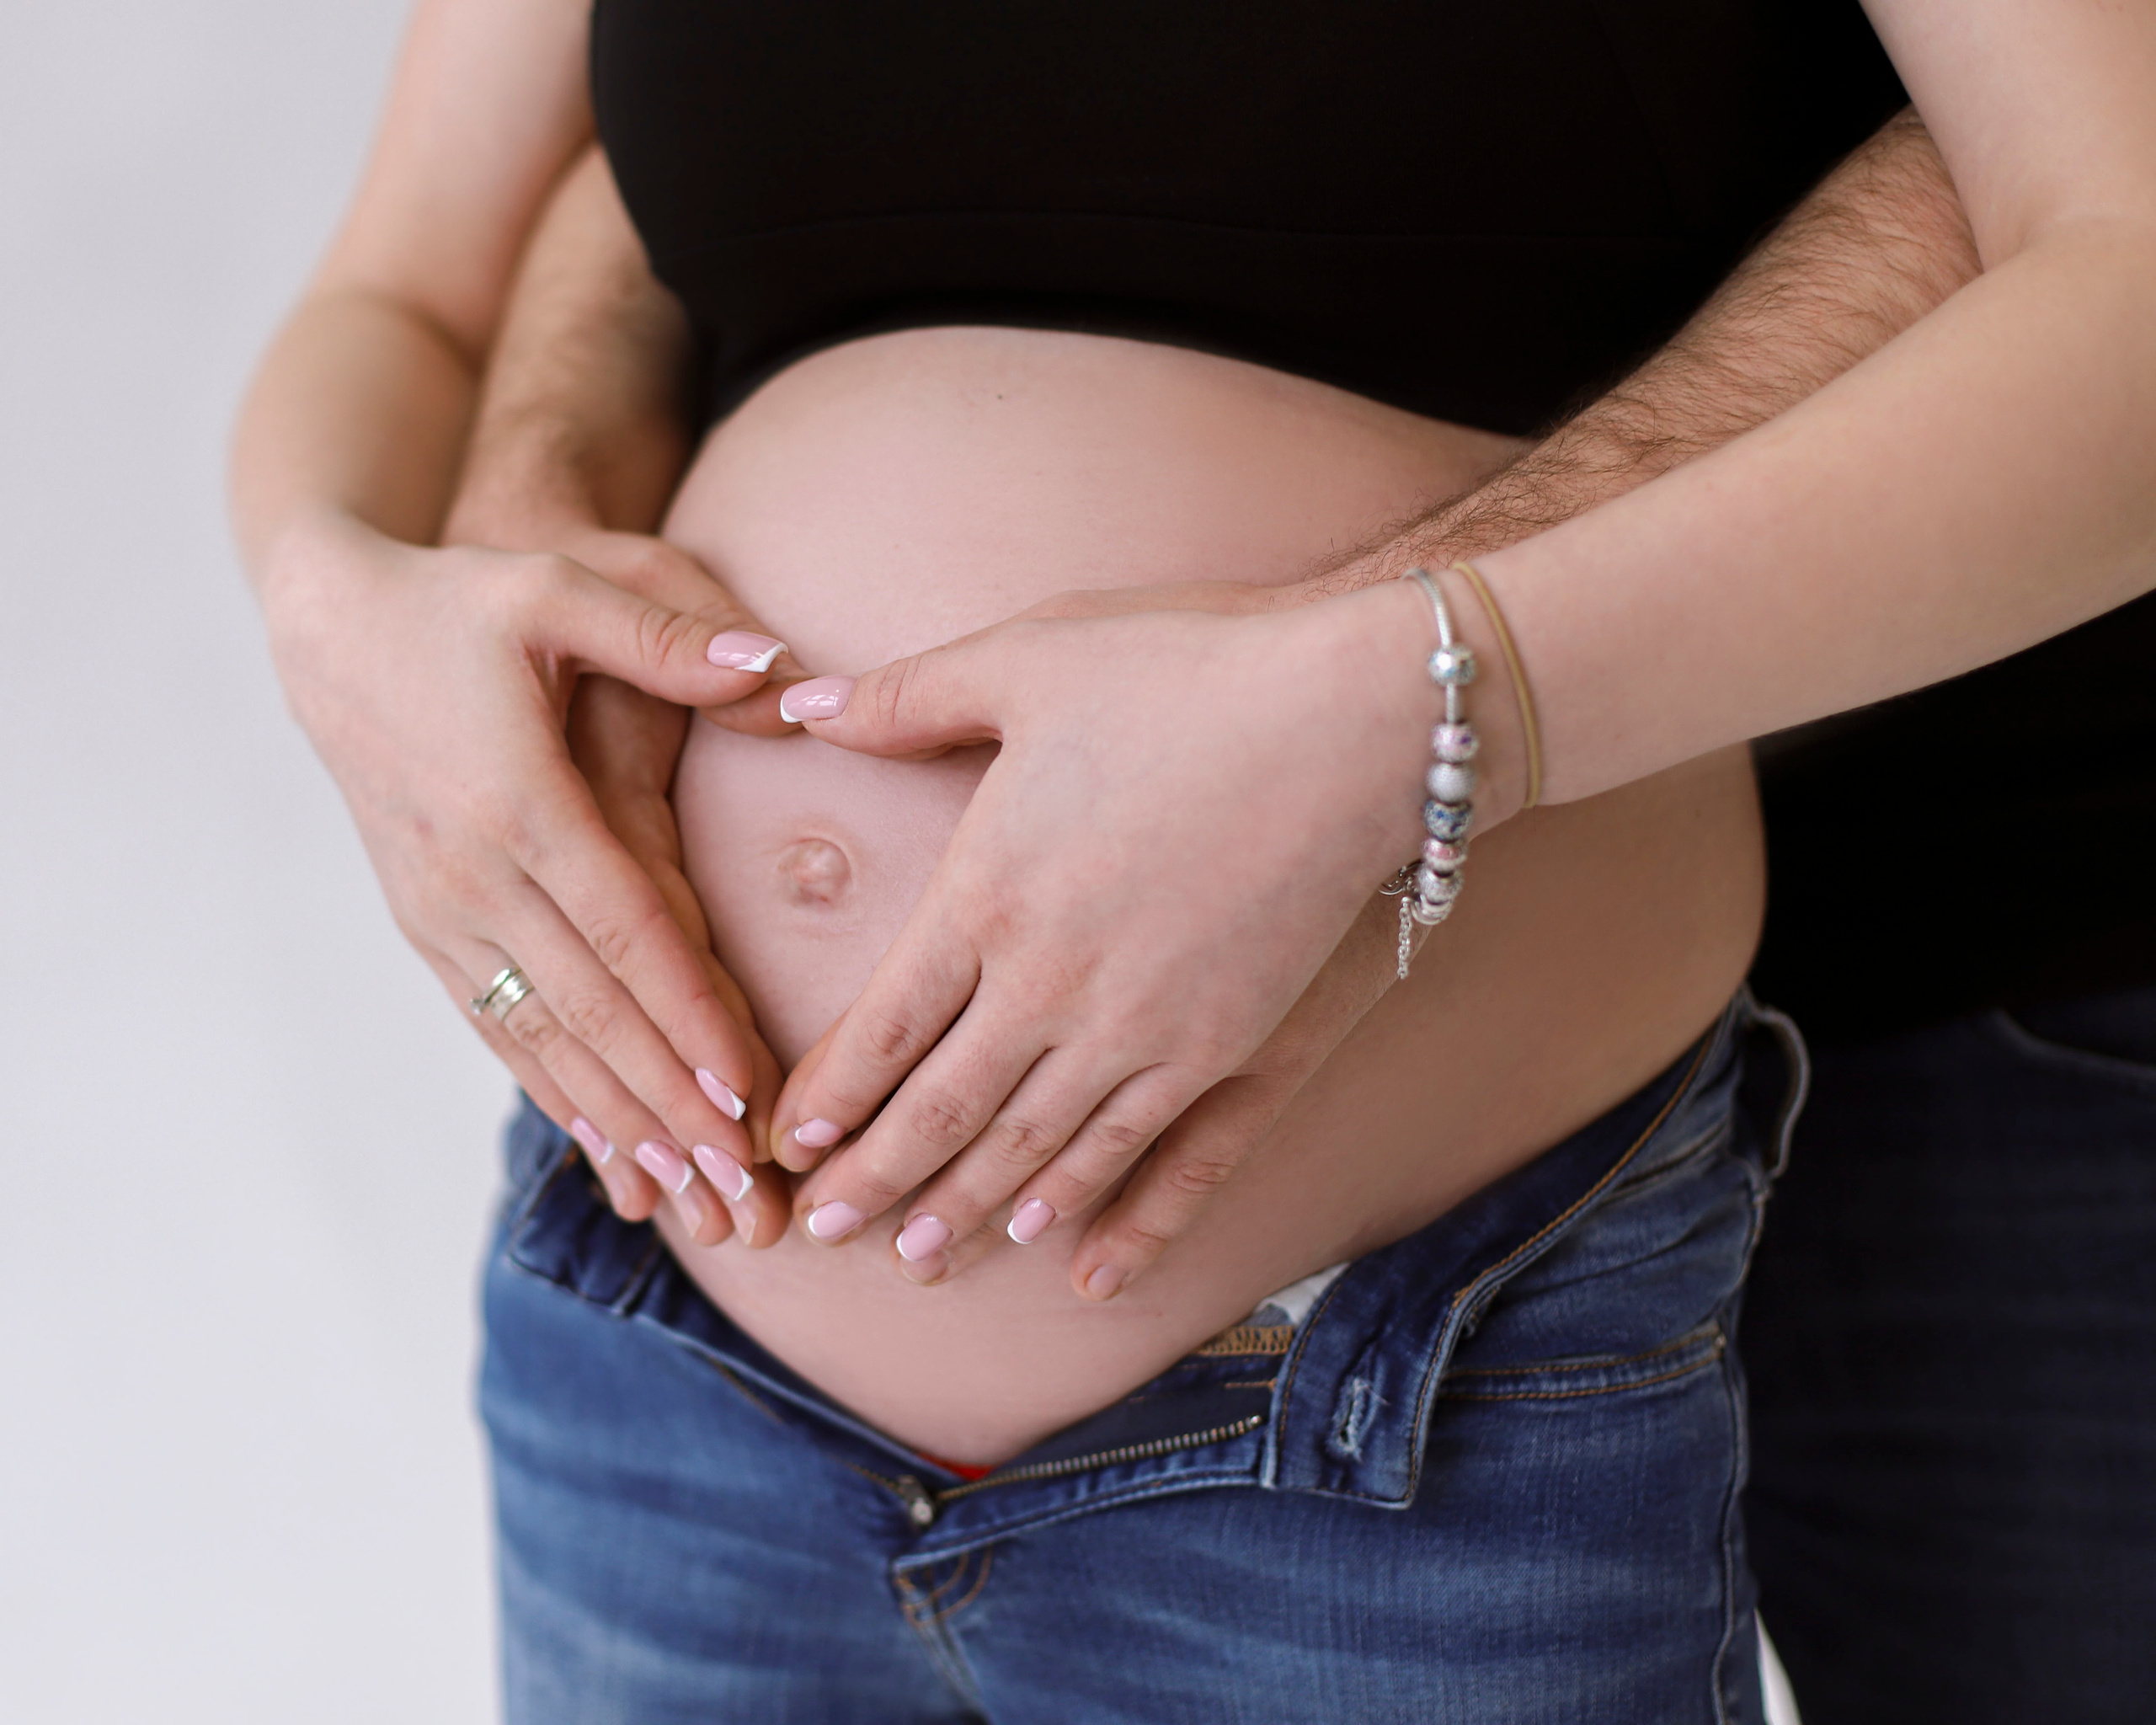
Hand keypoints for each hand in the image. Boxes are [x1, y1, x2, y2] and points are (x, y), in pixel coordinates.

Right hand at [261, 516, 790, 1235]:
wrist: (329, 631)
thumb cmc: (464, 603)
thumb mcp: (561, 587)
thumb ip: (669, 633)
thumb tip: (781, 669)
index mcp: (519, 801)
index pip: (626, 933)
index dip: (690, 1016)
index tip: (749, 1096)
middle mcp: (473, 875)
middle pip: (594, 1012)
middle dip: (674, 1108)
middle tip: (746, 1191)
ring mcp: (441, 912)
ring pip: (545, 1042)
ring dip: (622, 1127)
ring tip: (697, 1205)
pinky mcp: (427, 930)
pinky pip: (501, 1031)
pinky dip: (560, 1098)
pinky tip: (614, 1156)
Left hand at [767, 579, 1454, 1296]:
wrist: (1356, 716)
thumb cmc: (1187, 668)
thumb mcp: (1026, 657)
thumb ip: (906, 697)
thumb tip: (797, 705)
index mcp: (985, 896)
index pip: (880, 1032)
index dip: (827, 1098)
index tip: (784, 1144)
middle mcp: (1049, 986)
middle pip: (940, 1113)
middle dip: (873, 1179)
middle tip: (818, 1230)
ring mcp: (1143, 1030)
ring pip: (1033, 1150)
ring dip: (966, 1210)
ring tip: (917, 1259)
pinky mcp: (1230, 1047)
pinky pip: (1149, 1155)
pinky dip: (1100, 1209)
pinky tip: (1064, 1250)